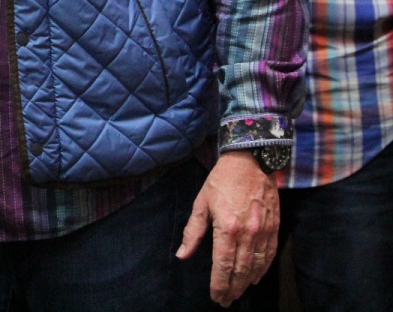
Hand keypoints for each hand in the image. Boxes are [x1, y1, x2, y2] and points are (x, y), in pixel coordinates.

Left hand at [176, 151, 278, 306]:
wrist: (250, 161)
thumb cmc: (221, 181)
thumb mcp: (201, 203)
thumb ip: (193, 232)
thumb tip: (182, 255)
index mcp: (227, 227)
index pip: (223, 265)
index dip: (219, 284)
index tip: (216, 296)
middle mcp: (247, 233)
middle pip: (241, 270)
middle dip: (232, 288)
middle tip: (226, 300)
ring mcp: (264, 231)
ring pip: (257, 265)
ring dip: (247, 282)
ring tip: (238, 292)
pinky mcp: (275, 227)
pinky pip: (270, 254)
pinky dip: (263, 268)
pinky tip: (256, 277)